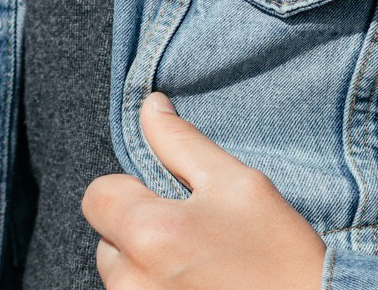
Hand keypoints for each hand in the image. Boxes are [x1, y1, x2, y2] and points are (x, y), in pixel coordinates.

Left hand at [82, 93, 325, 289]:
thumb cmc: (279, 255)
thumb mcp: (238, 184)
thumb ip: (181, 142)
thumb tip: (149, 106)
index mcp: (150, 234)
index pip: (97, 195)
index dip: (130, 189)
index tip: (168, 199)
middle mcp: (132, 284)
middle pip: (107, 240)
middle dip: (138, 231)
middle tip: (193, 236)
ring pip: (122, 278)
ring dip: (147, 268)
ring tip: (201, 268)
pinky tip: (199, 288)